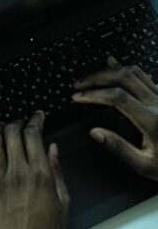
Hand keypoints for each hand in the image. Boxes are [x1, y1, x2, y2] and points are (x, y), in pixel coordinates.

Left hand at [0, 112, 69, 228]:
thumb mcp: (63, 200)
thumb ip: (57, 171)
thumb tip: (52, 148)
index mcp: (40, 175)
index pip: (33, 135)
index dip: (34, 120)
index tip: (37, 115)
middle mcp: (17, 174)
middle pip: (11, 134)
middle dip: (16, 122)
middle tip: (19, 121)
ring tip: (0, 128)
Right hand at [73, 57, 157, 180]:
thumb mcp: (144, 165)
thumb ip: (119, 147)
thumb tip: (96, 133)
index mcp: (152, 121)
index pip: (117, 97)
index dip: (94, 94)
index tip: (78, 97)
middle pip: (124, 78)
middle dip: (97, 78)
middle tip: (79, 85)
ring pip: (134, 72)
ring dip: (110, 71)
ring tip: (92, 78)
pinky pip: (144, 76)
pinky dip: (126, 69)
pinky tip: (114, 64)